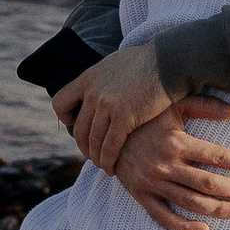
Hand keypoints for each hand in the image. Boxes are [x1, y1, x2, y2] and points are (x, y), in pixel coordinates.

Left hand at [51, 43, 176, 169]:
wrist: (169, 61)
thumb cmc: (149, 62)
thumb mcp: (115, 64)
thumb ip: (103, 79)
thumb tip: (99, 87)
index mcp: (89, 78)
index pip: (60, 102)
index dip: (65, 117)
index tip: (75, 125)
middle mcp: (93, 91)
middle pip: (78, 128)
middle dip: (84, 146)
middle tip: (92, 156)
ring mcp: (107, 104)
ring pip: (93, 140)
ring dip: (97, 157)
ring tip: (104, 166)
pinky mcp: (124, 116)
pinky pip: (110, 145)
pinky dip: (109, 160)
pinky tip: (113, 167)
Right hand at [113, 97, 229, 229]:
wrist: (105, 132)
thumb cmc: (146, 118)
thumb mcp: (172, 105)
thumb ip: (204, 105)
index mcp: (176, 141)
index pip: (217, 156)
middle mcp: (164, 164)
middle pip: (208, 183)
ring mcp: (151, 182)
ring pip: (191, 202)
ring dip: (218, 210)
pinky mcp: (140, 195)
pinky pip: (164, 217)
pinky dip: (184, 227)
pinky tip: (205, 229)